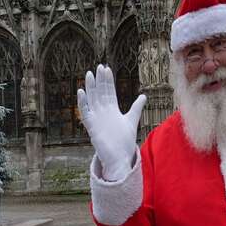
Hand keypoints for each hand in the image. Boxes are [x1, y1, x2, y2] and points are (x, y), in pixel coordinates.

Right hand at [77, 64, 146, 180]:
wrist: (120, 157)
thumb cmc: (125, 141)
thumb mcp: (132, 120)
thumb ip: (136, 107)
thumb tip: (144, 96)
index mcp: (112, 110)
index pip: (109, 92)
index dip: (108, 81)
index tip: (107, 69)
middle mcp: (103, 112)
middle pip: (100, 93)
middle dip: (100, 81)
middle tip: (99, 67)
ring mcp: (97, 118)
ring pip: (92, 100)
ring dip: (90, 87)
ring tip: (89, 74)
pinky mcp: (92, 126)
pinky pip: (85, 112)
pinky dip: (82, 102)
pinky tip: (81, 91)